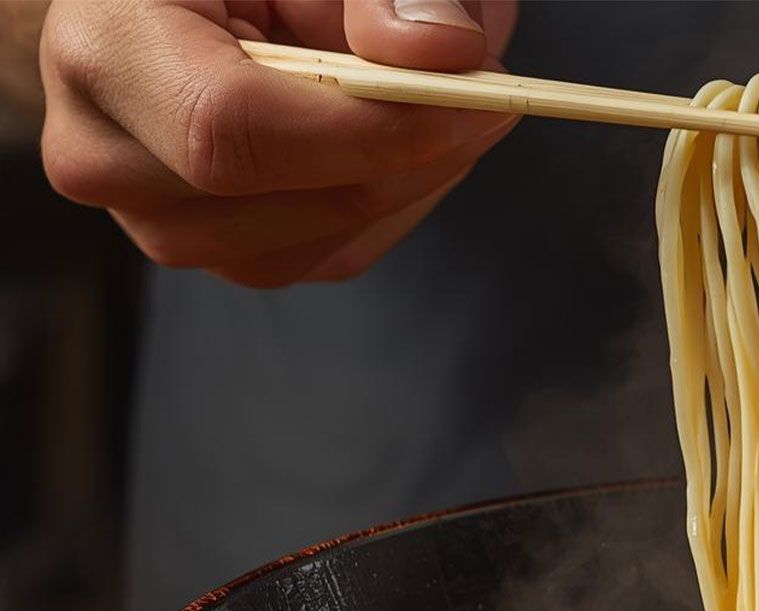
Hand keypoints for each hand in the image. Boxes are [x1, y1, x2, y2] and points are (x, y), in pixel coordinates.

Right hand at [40, 0, 518, 285]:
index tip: (466, 101)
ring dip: (412, 182)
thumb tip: (442, 51)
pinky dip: (398, 203)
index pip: (223, 127)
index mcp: (104, 42)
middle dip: (405, 155)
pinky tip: (418, 146)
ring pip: (313, 241)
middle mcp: (103, 149)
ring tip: (455, 108)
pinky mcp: (225, 251)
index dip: (360, 131)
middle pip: (270, 199)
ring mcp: (158, 218)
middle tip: (490, 99)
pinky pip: (333, 255)